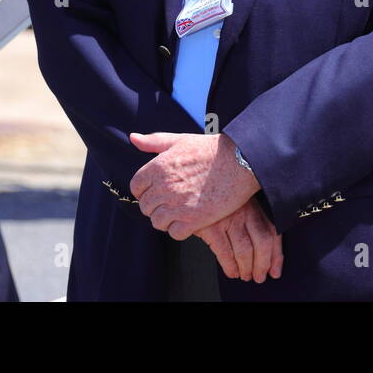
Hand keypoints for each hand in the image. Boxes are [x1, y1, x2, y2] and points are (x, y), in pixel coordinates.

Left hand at [128, 132, 259, 239]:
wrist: (240, 162)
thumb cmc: (210, 150)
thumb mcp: (180, 140)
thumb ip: (154, 141)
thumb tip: (133, 138)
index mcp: (158, 167)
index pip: (136, 187)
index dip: (144, 190)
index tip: (156, 190)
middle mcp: (165, 187)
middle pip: (146, 206)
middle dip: (155, 205)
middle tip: (169, 202)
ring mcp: (178, 205)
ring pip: (157, 222)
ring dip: (166, 219)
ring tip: (178, 212)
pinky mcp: (194, 219)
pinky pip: (174, 233)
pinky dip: (179, 229)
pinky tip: (188, 220)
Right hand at [194, 197, 283, 282]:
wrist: (190, 190)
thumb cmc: (215, 200)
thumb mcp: (238, 203)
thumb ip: (252, 219)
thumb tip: (267, 253)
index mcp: (253, 204)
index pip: (272, 232)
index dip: (276, 255)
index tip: (275, 271)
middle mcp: (243, 209)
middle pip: (262, 242)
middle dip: (263, 264)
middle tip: (259, 277)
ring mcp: (227, 217)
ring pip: (245, 250)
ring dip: (247, 268)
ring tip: (244, 276)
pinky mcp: (210, 226)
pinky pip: (225, 252)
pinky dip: (230, 267)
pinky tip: (231, 272)